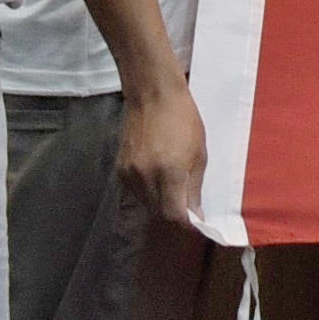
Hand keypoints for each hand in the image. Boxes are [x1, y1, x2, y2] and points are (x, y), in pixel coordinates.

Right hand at [118, 77, 211, 228]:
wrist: (151, 94)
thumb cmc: (183, 119)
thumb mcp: (199, 153)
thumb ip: (194, 188)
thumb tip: (195, 216)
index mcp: (169, 172)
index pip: (174, 216)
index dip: (187, 225)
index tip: (197, 224)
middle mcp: (145, 177)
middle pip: (158, 214)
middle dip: (174, 217)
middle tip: (188, 210)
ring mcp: (129, 174)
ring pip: (146, 205)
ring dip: (161, 206)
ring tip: (174, 191)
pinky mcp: (119, 169)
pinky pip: (136, 192)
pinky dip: (149, 193)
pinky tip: (158, 180)